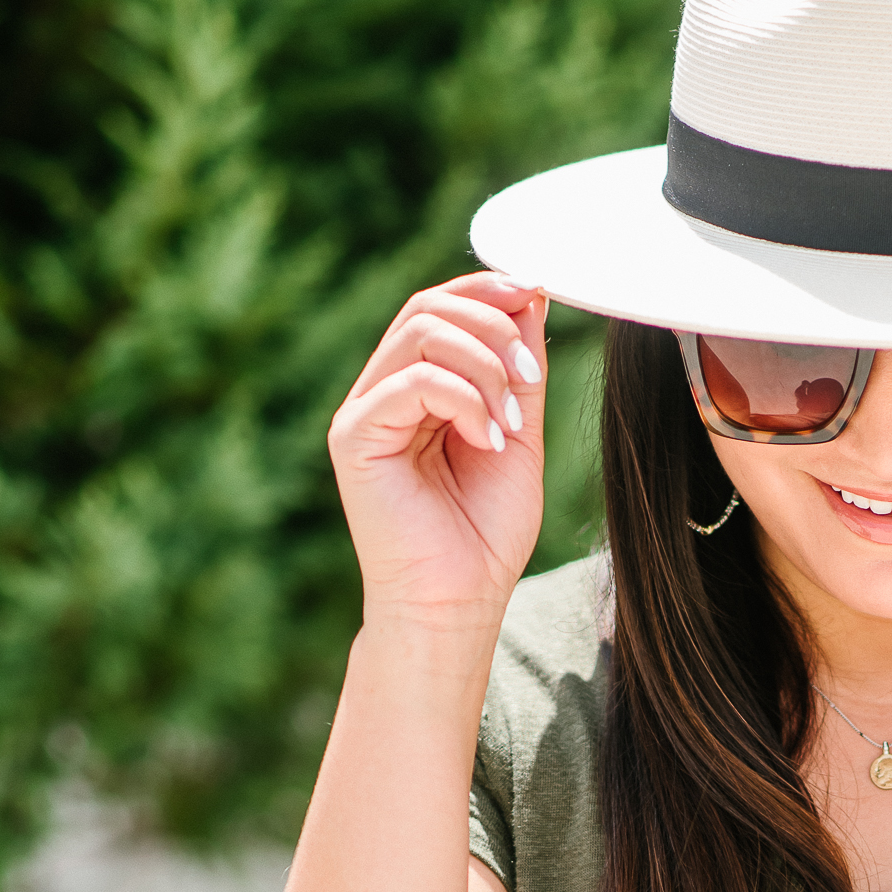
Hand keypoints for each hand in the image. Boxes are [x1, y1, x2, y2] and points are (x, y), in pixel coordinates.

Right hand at [326, 273, 547, 631]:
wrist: (457, 604)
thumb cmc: (485, 535)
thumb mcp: (518, 434)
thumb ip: (519, 369)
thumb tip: (531, 291)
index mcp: (418, 388)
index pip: (442, 307)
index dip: (488, 288)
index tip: (538, 293)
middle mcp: (383, 392)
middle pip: (428, 307)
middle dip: (492, 325)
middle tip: (530, 374)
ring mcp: (364, 411)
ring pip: (421, 332)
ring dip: (483, 366)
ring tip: (509, 423)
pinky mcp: (354, 436)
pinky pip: (411, 380)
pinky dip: (463, 399)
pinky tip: (488, 441)